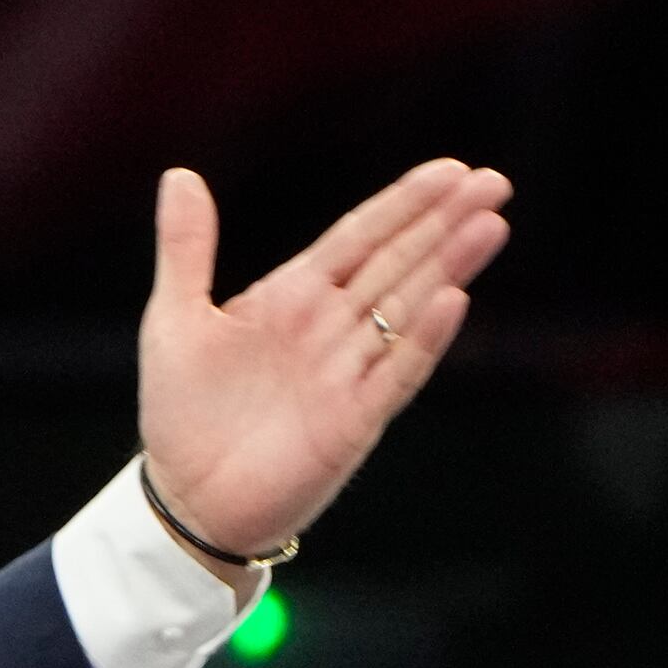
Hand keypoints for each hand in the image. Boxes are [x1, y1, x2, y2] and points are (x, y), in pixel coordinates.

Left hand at [135, 157, 511, 569]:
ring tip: (489, 223)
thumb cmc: (181, 411)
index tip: (450, 170)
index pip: (359, 239)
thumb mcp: (174, 318)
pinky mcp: (354, 419)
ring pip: (410, 306)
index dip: (403, 205)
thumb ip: (186, 248)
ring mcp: (348, 372)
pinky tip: (453, 299)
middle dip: (444, 222)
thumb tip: (181, 174)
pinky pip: (396, 370)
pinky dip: (423, 336)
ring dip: (449, 265)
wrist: (185, 497)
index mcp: (292, 299)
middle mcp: (330, 328)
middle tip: (493, 181)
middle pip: (399, 262)